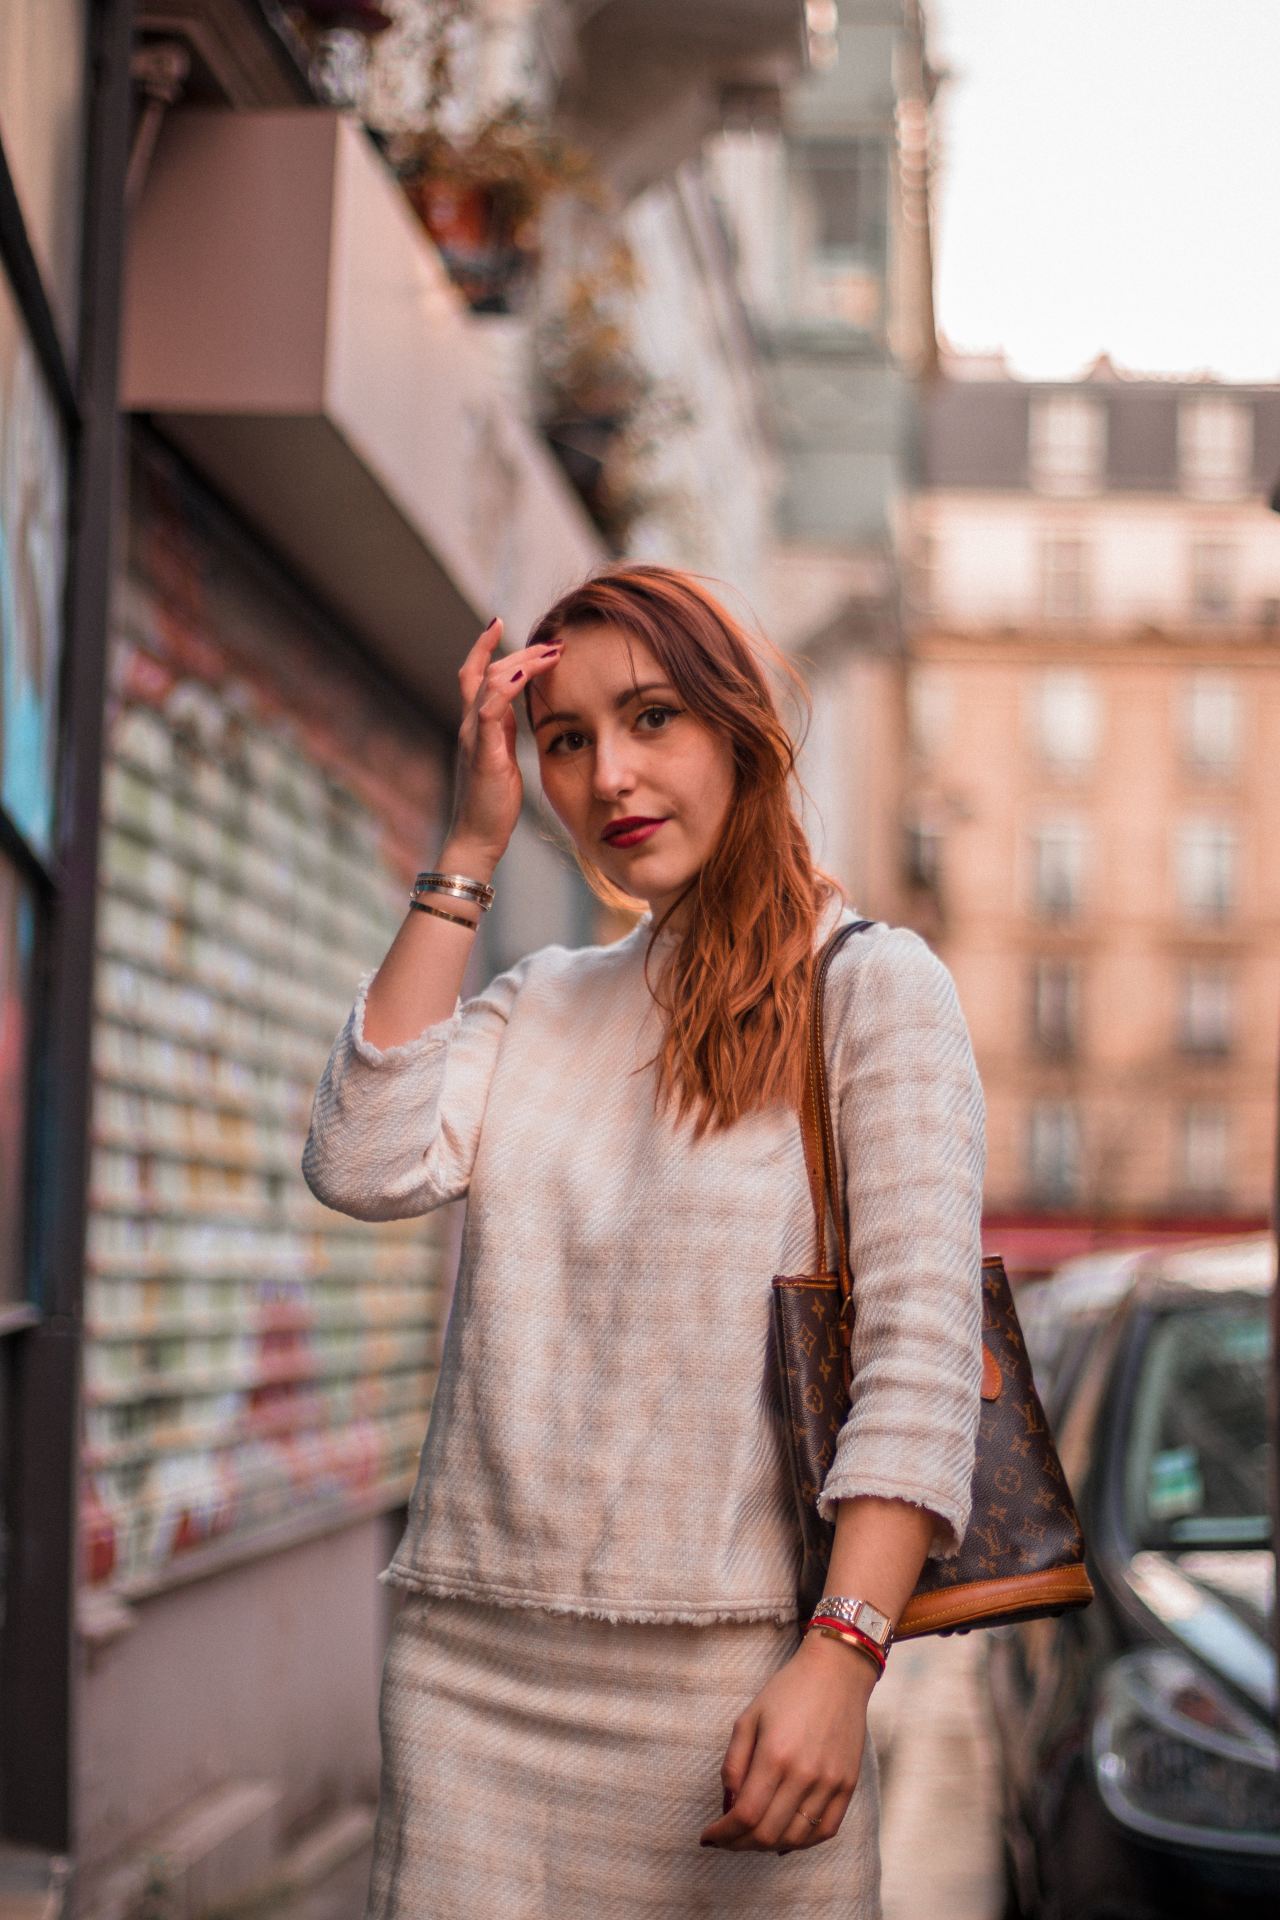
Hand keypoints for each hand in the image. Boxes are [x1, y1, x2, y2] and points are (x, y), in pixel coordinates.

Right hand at [444, 617, 561, 871]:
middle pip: (488, 671)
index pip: (475, 675)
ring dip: (522, 663)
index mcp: (477, 726)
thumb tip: (518, 711)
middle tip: (552, 642)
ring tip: (550, 654)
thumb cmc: (493, 803)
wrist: (477, 837)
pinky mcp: (482, 753)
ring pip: (490, 683)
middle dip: (519, 651)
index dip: (484, 646)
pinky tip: (526, 675)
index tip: (498, 621)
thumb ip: (505, 732)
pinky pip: (489, 711)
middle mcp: (470, 725)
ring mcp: (473, 738)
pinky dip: (507, 687)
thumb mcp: (502, 758)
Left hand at [698, 1630, 875, 1854]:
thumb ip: (733, 1765)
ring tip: (751, 1838)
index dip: (723, 1834)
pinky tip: (784, 1837)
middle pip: (768, 1833)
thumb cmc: (787, 1692)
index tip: (708, 1836)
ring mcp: (830, 1783)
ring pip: (796, 1839)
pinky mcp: (848, 1786)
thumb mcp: (748, 1718)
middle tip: (726, 1839)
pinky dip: (802, 1843)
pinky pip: (826, 1831)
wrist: (836, 1674)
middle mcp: (805, 1774)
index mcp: (775, 1755)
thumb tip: (728, 1807)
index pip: (745, 1815)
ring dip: (768, 1846)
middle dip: (739, 1844)